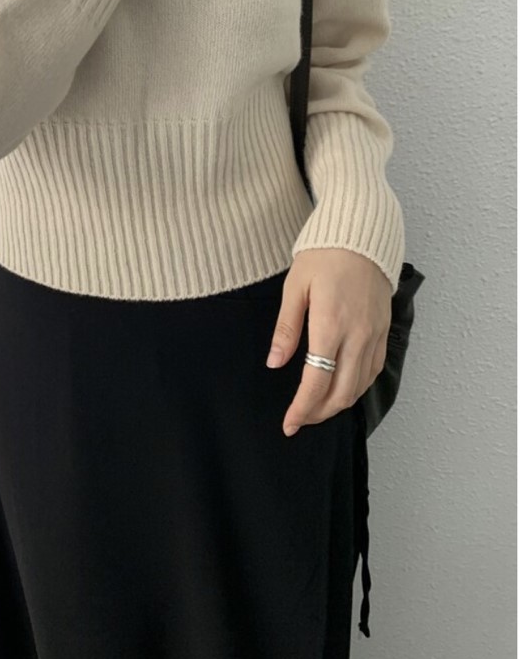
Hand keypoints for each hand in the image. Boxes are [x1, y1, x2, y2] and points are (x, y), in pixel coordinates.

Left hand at [266, 249, 392, 436]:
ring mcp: (375, 334)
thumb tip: (275, 363)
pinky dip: (357, 387)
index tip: (288, 423)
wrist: (362, 234)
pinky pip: (374, 370)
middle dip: (319, 413)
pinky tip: (342, 388)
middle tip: (299, 420)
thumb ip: (286, 329)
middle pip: (342, 393)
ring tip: (316, 409)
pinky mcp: (384, 329)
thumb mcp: (295, 288)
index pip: (317, 382)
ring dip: (338, 404)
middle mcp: (357, 335)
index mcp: (331, 325)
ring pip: (360, 386)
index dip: (302, 409)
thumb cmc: (323, 256)